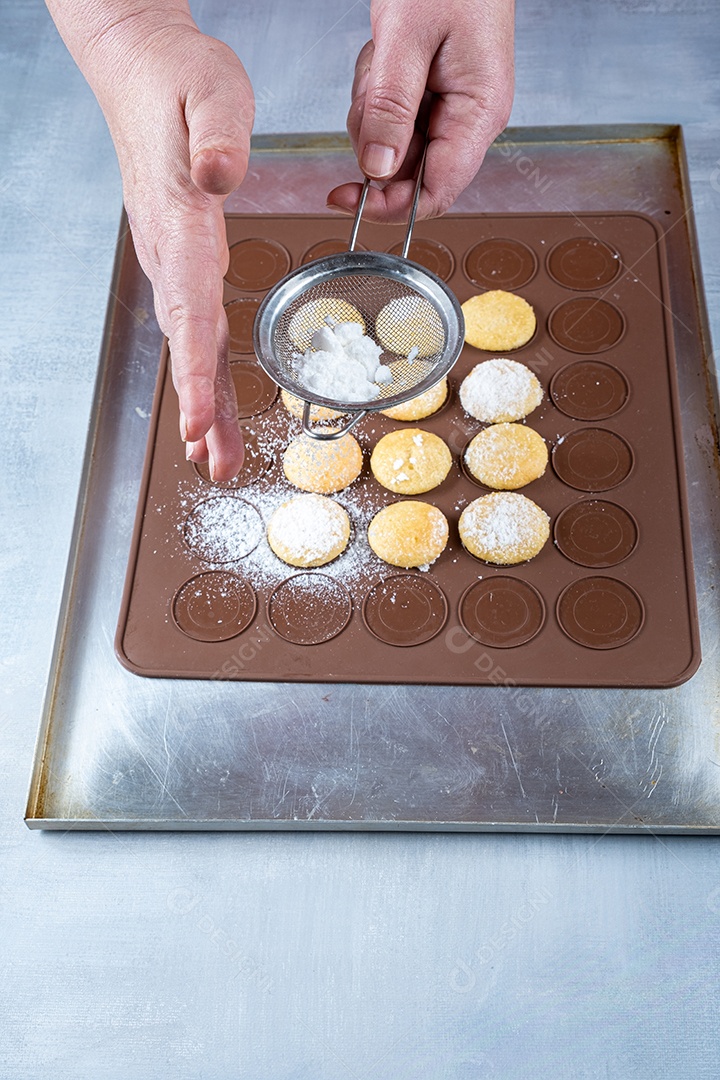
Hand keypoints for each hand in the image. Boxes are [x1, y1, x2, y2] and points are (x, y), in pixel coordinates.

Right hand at [46, 3, 253, 479]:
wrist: (142, 72)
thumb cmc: (179, 81)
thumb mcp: (210, 88)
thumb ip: (217, 132)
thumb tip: (220, 177)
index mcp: (180, 223)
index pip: (189, 310)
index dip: (198, 370)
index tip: (204, 418)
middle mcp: (171, 254)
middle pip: (188, 346)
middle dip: (204, 410)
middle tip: (218, 464)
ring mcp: (174, 262)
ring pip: (191, 346)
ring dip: (206, 405)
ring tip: (218, 457)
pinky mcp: (184, 262)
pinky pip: (197, 329)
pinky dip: (207, 374)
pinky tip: (217, 406)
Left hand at [327, 0, 514, 222]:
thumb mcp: (407, 39)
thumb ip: (390, 109)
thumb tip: (376, 170)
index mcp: (479, 113)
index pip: (436, 192)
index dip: (390, 206)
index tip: (348, 200)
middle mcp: (471, 118)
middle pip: (409, 171)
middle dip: (374, 141)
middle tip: (370, 90)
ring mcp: (453, 108)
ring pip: (394, 145)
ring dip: (372, 112)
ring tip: (381, 61)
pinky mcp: (435, 95)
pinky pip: (393, 117)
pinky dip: (376, 94)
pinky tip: (384, 58)